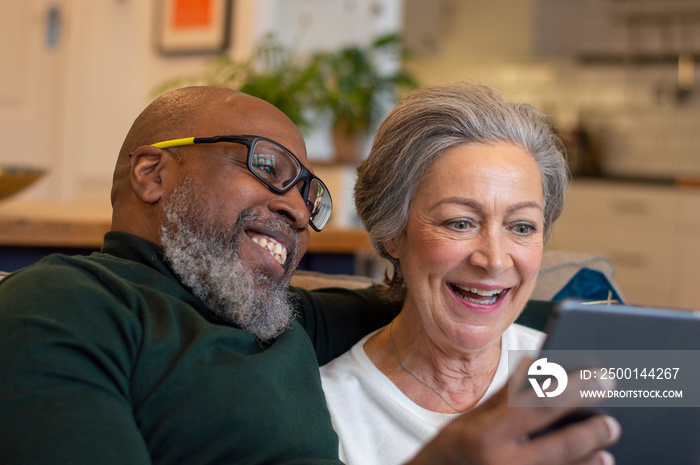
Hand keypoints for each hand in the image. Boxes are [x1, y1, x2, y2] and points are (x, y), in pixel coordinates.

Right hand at [405, 357, 620, 464]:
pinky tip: (592, 464)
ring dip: (590, 459)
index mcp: (486, 434)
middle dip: (593, 428)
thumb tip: (536, 364)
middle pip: (561, 445)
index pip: (539, 404)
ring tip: (606, 443)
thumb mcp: (470, 420)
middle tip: (613, 418)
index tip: (600, 375)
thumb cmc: (449, 452)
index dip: (574, 388)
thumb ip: (506, 396)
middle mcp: (502, 464)